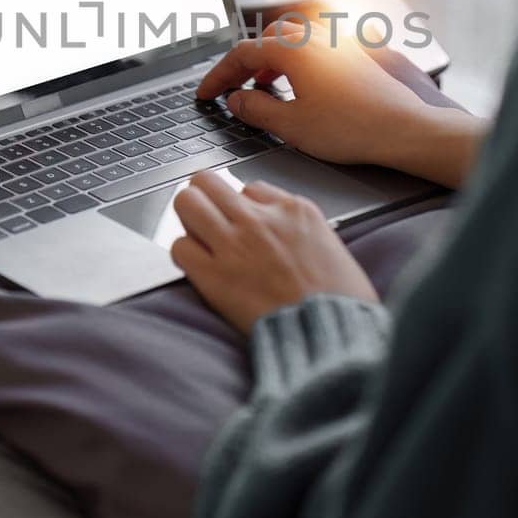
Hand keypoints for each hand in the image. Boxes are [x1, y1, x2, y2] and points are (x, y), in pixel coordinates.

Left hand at [170, 169, 375, 332]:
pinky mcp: (214, 276)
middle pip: (208, 182)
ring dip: (189, 219)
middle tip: (208, 219)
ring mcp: (234, 244)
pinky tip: (199, 267)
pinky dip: (185, 255)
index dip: (243, 207)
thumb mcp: (331, 244)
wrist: (329, 334)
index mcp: (294, 210)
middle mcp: (260, 220)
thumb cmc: (338, 301)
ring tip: (199, 239)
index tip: (243, 222)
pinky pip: (178, 247)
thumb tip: (275, 225)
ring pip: (187, 203)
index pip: (249, 187)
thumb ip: (297, 227)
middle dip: (204, 198)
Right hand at [197, 20, 480, 187]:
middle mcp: (314, 37)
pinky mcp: (351, 53)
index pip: (242, 54)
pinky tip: (295, 84)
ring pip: (290, 39)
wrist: (402, 130)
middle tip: (229, 88)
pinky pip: (311, 46)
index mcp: (294, 49)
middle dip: (242, 64)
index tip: (207, 93)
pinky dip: (293, 60)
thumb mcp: (292, 126)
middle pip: (264, 40)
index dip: (219, 75)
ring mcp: (335, 42)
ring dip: (268, 60)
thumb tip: (236, 100)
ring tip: (260, 85)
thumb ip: (256, 110)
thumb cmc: (353, 128)